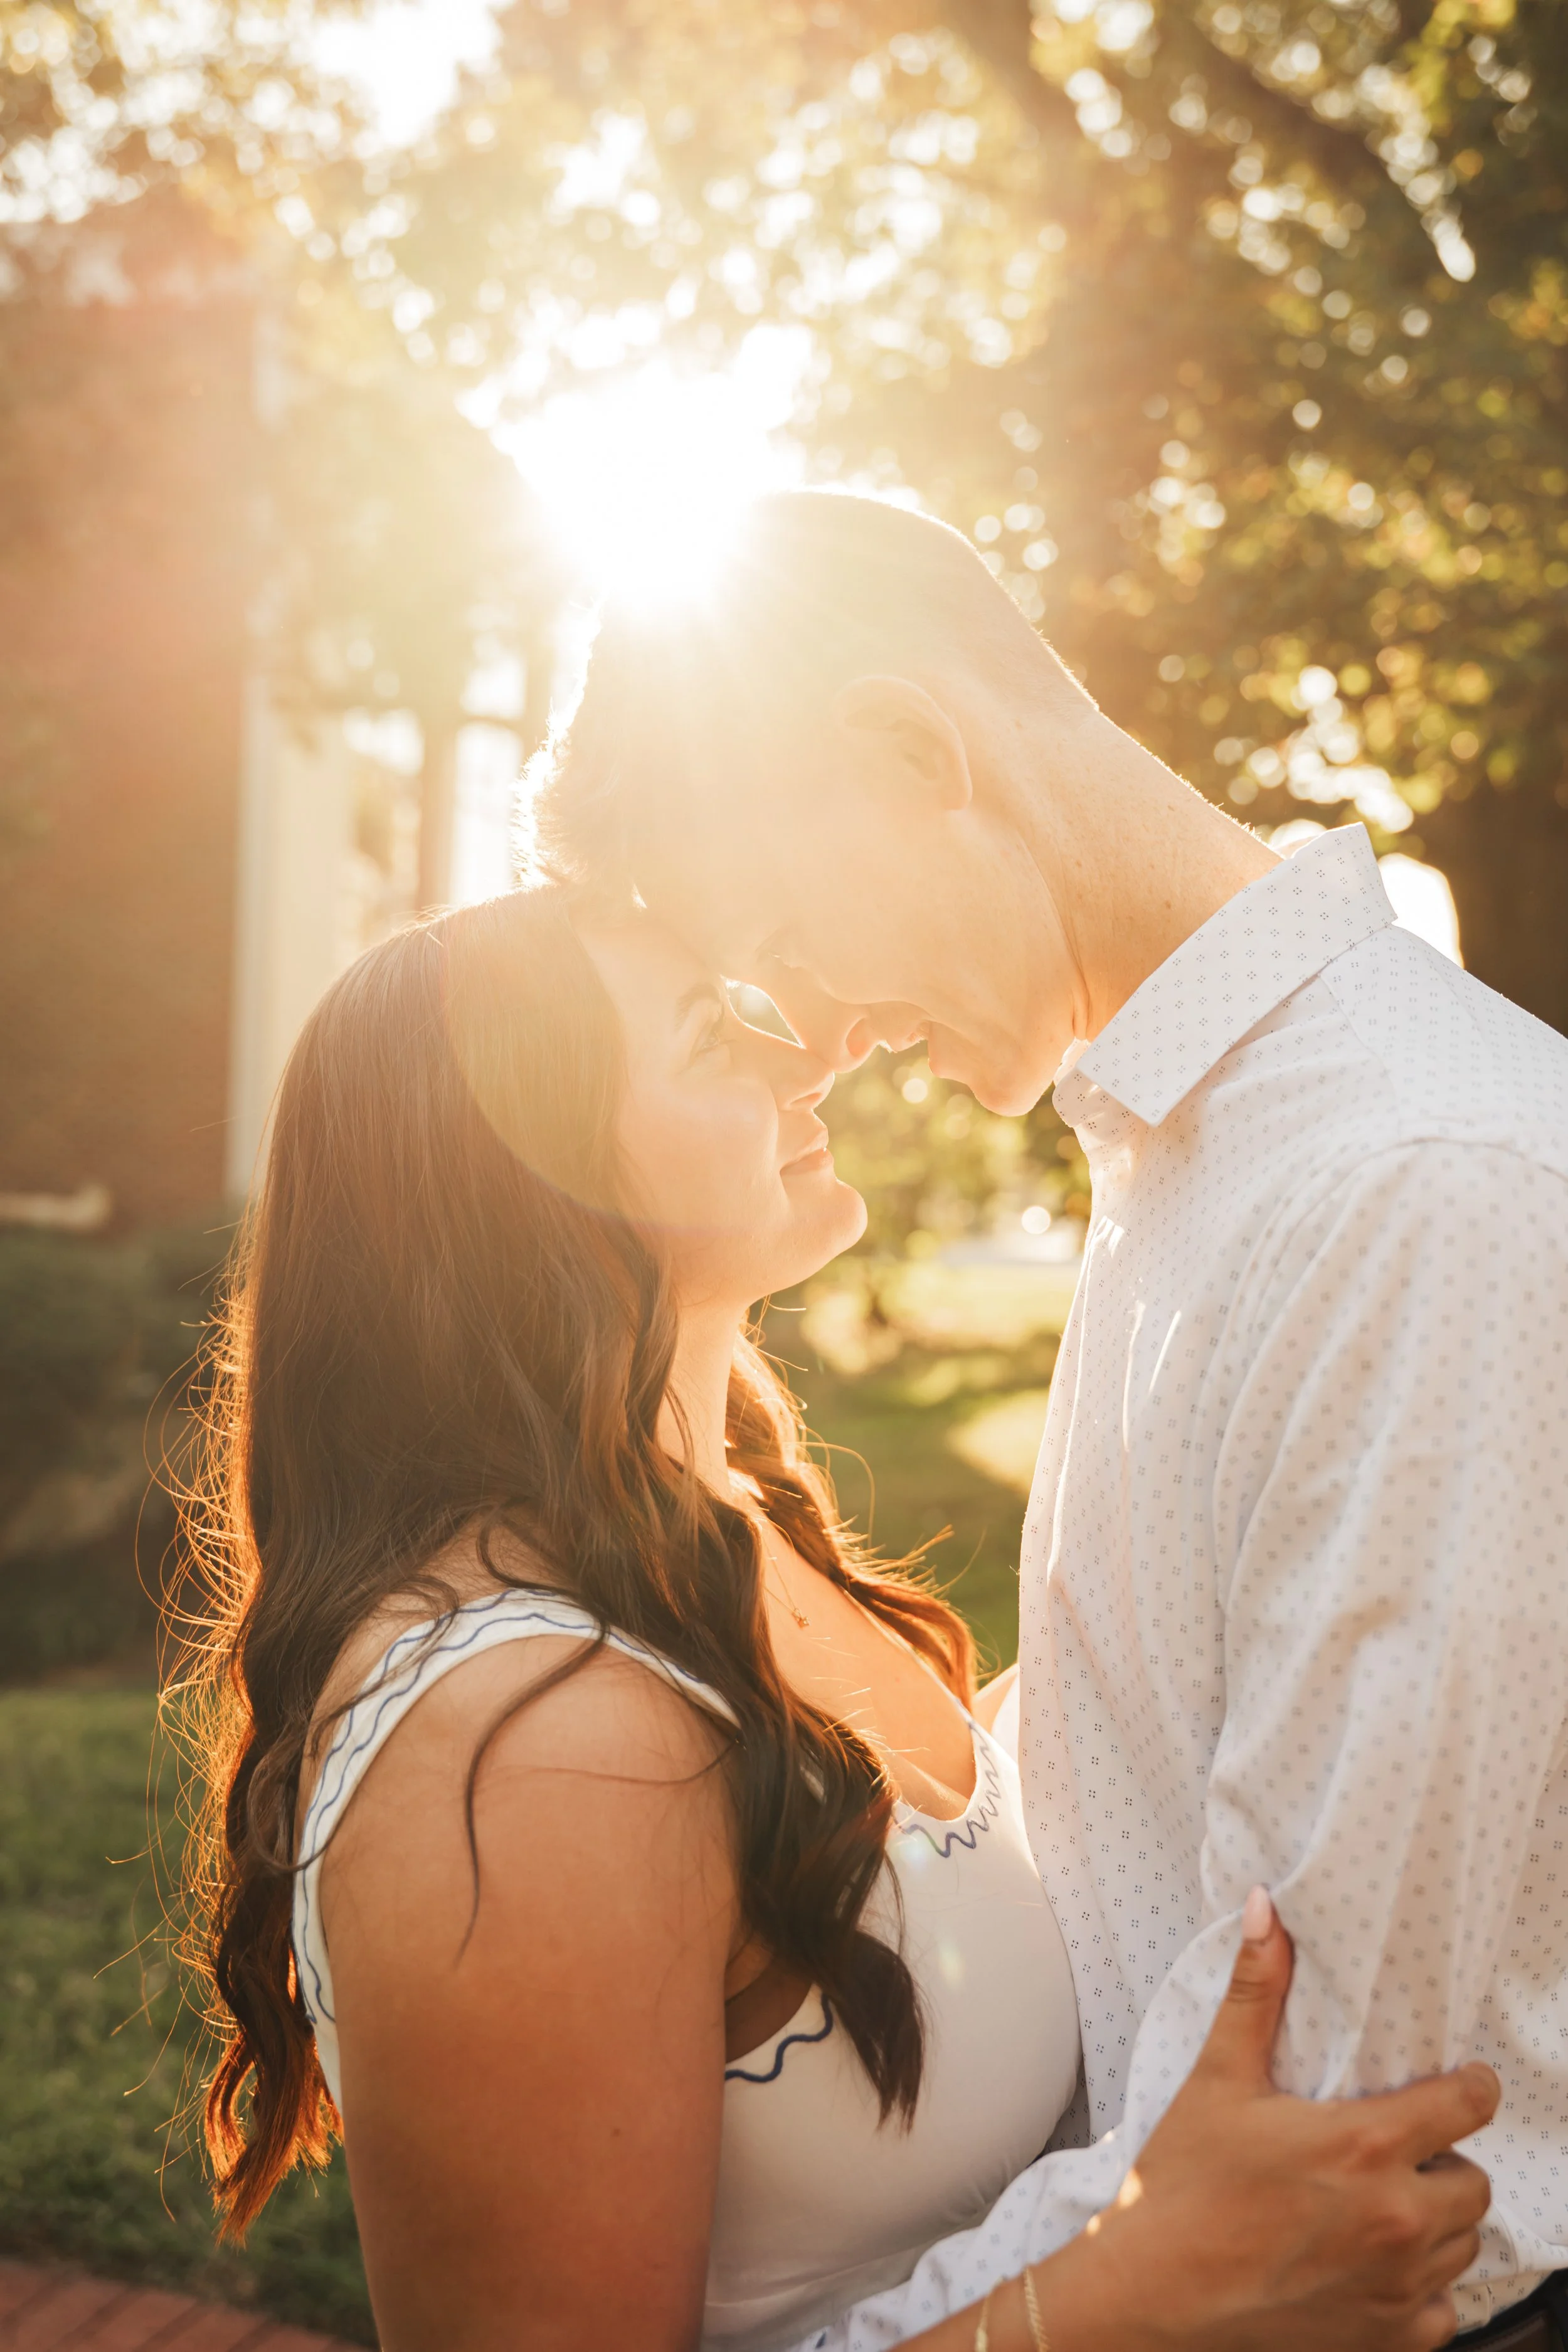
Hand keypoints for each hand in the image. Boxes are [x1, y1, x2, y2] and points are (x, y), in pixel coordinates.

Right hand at [1041, 1890, 1497, 2351]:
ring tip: (1378, 2206)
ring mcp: (1397, 2286)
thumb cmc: (1182, 2188)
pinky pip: (1442, 2310)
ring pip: (1463, 2245)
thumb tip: (1266, 1911)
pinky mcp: (1388, 2338)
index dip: (1471, 2088)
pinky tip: (1369, 2267)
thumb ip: (1255, 1992)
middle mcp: (1395, 2219)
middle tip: (1394, 2155)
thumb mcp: (1219, 2080)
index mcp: (1364, 2147)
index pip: (1469, 2106)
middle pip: (1474, 2181)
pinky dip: (1418, 2291)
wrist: (1152, 2295)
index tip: (1460, 2084)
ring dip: (1433, 2224)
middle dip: (1443, 2163)